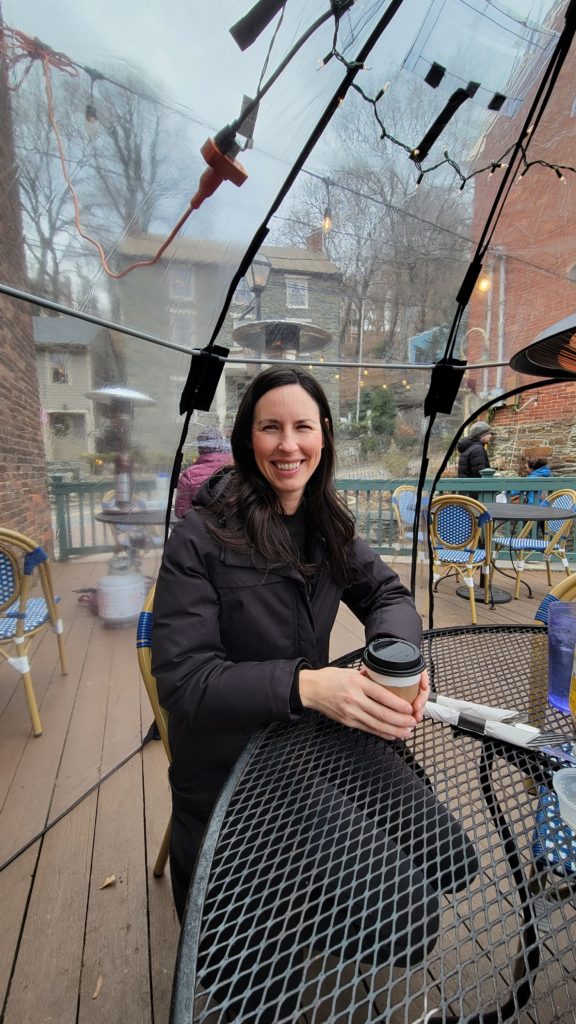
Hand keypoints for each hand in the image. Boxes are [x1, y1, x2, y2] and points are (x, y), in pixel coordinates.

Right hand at [299, 665, 428, 740]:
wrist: (311, 689)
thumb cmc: (329, 678)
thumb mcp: (350, 671)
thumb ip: (368, 676)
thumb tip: (385, 679)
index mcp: (357, 683)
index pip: (382, 695)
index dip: (398, 704)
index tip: (409, 708)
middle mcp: (354, 699)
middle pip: (382, 713)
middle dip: (401, 720)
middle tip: (412, 722)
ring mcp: (351, 712)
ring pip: (377, 724)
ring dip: (394, 730)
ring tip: (407, 732)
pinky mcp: (348, 721)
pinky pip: (368, 729)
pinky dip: (382, 733)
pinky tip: (391, 735)